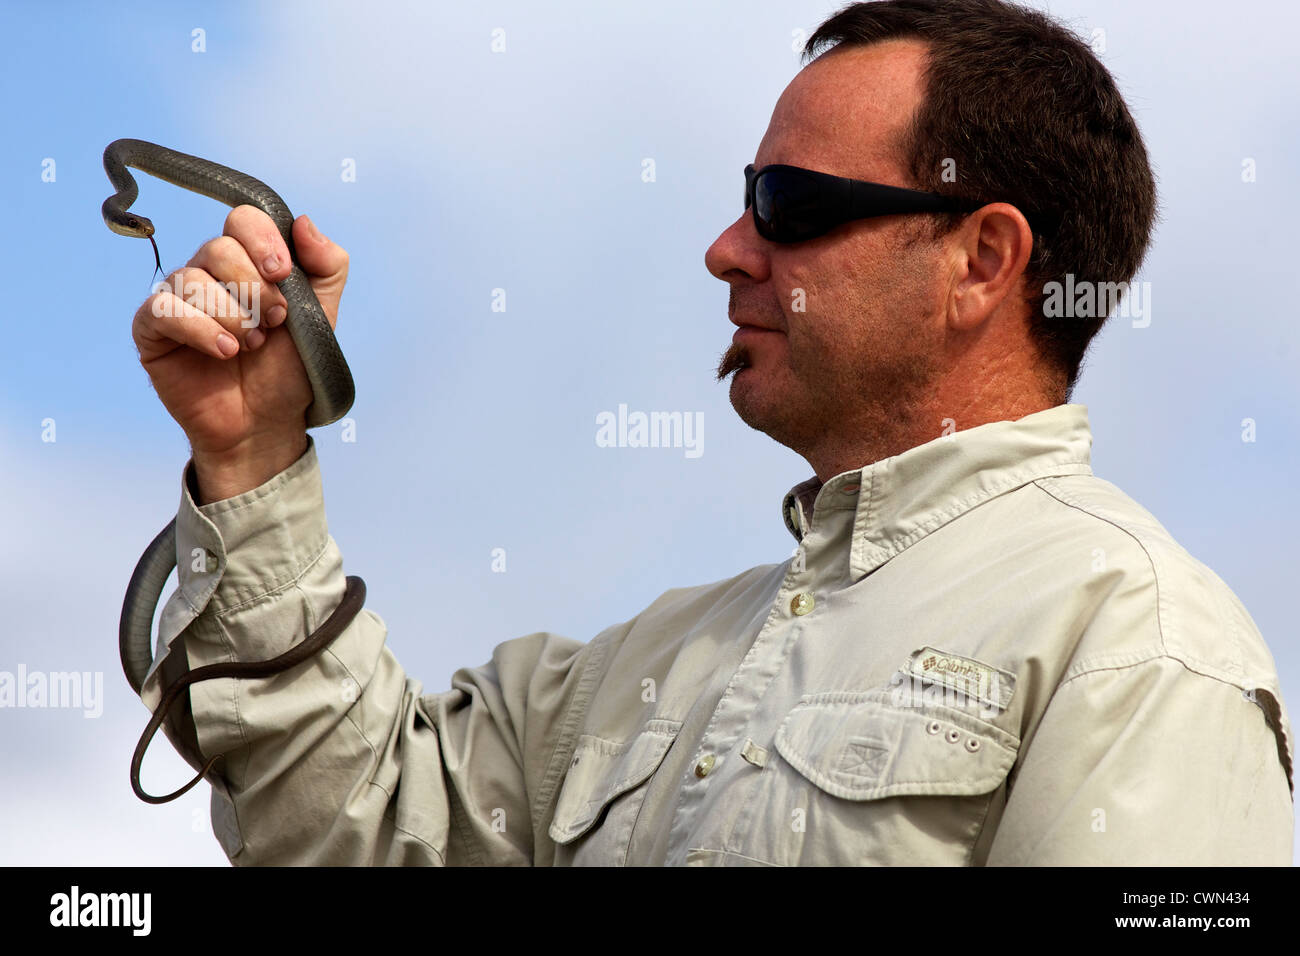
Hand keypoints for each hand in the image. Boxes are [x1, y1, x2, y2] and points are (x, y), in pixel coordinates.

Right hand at [132, 205, 348, 501]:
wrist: (266, 423)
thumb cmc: (290, 370)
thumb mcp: (322, 317)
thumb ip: (326, 268)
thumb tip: (305, 222)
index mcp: (247, 262)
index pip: (244, 220)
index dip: (263, 242)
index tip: (282, 274)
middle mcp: (208, 273)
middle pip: (219, 248)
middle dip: (254, 287)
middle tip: (273, 322)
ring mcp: (178, 299)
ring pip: (192, 279)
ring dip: (232, 315)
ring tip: (252, 346)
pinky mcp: (152, 328)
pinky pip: (165, 309)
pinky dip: (201, 330)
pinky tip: (225, 352)